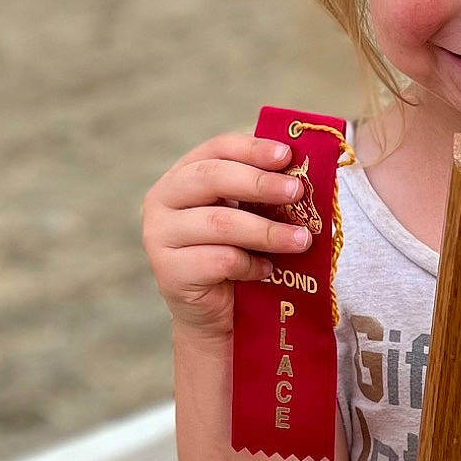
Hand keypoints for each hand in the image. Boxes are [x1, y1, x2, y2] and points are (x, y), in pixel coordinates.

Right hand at [140, 131, 312, 341]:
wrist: (216, 312)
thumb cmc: (236, 253)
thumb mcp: (246, 214)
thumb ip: (261, 192)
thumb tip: (301, 174)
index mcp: (182, 176)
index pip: (215, 149)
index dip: (251, 148)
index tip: (286, 155)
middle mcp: (161, 200)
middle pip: (212, 178)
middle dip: (259, 183)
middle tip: (297, 191)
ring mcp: (158, 236)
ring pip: (220, 223)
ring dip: (267, 231)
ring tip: (302, 240)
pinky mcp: (169, 272)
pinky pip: (220, 260)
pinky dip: (251, 264)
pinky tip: (266, 269)